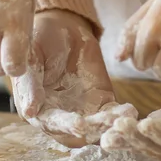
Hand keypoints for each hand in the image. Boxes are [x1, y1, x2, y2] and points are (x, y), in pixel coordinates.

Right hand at [13, 10, 137, 147]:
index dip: (64, 126)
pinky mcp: (100, 102)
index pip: (50, 123)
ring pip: (95, 128)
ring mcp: (80, 111)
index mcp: (36, 108)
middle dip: (92, 130)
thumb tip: (31, 111)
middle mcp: (58, 116)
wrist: (63, 27)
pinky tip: (129, 111)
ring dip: (109, 126)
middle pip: (75, 133)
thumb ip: (30, 84)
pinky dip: (119, 115)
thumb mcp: (32, 57)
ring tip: (122, 118)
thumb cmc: (41, 40)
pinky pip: (110, 115)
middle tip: (107, 123)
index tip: (79, 125)